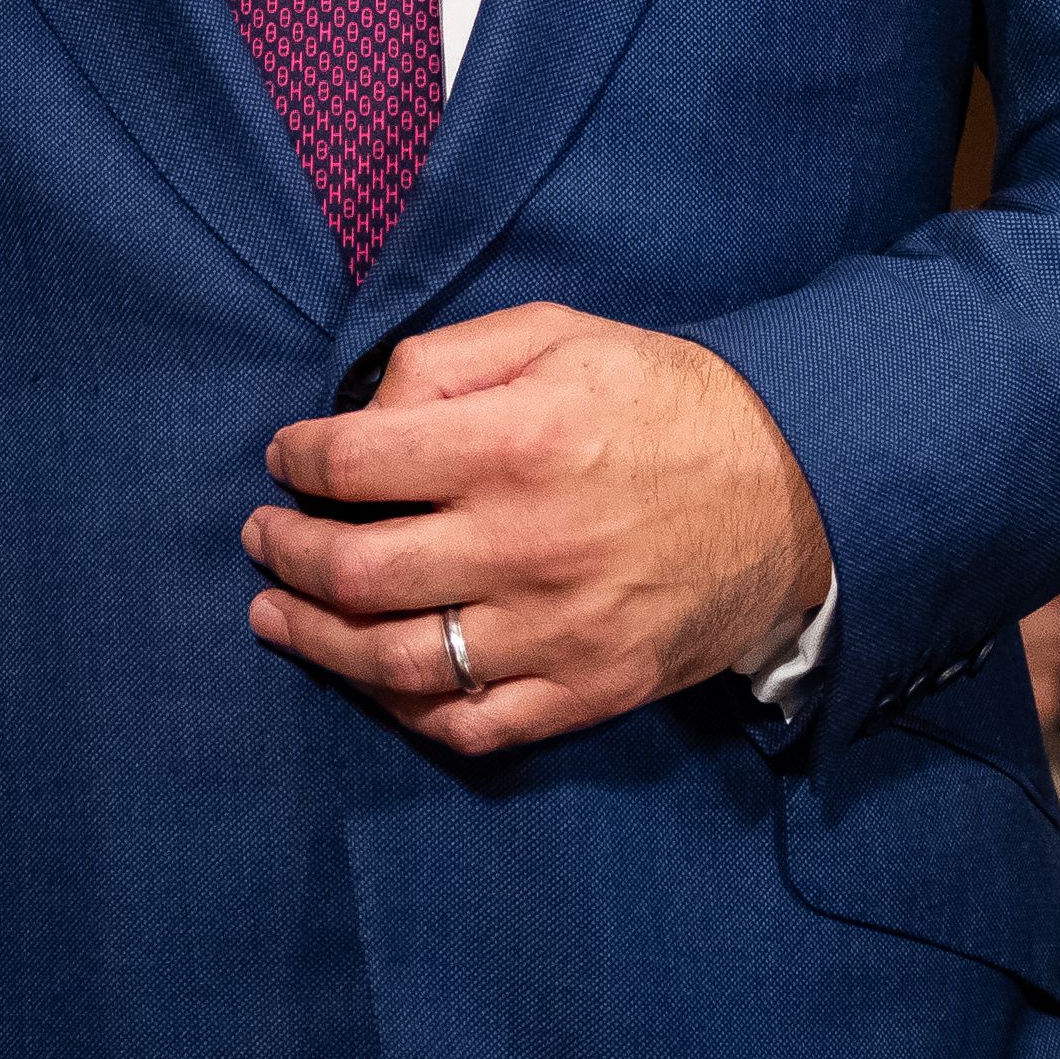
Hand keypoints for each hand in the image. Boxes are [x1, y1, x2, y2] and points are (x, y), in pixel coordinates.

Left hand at [240, 302, 832, 759]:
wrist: (796, 491)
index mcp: (516, 442)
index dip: (300, 458)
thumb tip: (365, 415)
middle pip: (357, 570)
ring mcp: (556, 631)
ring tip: (276, 613)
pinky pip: (471, 723)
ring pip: (395, 660)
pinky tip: (371, 680)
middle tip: (262, 537)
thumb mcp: (560, 335)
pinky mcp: (588, 690)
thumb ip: (448, 360)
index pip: (357, 461)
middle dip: (287, 552)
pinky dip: (404, 710)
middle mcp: (525, 544)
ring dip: (316, 639)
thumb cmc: (666, 401)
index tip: (285, 457)